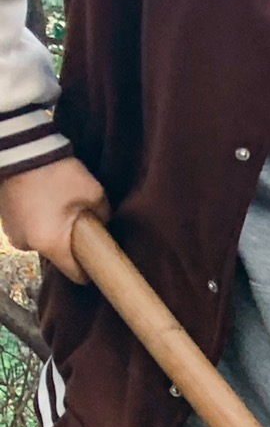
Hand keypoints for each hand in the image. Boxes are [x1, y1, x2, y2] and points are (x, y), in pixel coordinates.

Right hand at [0, 157, 106, 281]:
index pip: (76, 275)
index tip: (99, 264)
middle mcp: (27, 245)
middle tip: (80, 223)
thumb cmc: (58, 175)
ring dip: (52, 230)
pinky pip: (28, 228)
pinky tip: (44, 201)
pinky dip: (38, 220)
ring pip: (41, 241)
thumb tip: (102, 224)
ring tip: (59, 207)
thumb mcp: (94, 195)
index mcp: (51, 245)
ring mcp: (11, 233)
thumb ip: (104, 217)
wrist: (20, 151)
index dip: (90, 271)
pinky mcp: (3, 220)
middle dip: (70, 245)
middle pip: (57, 256)